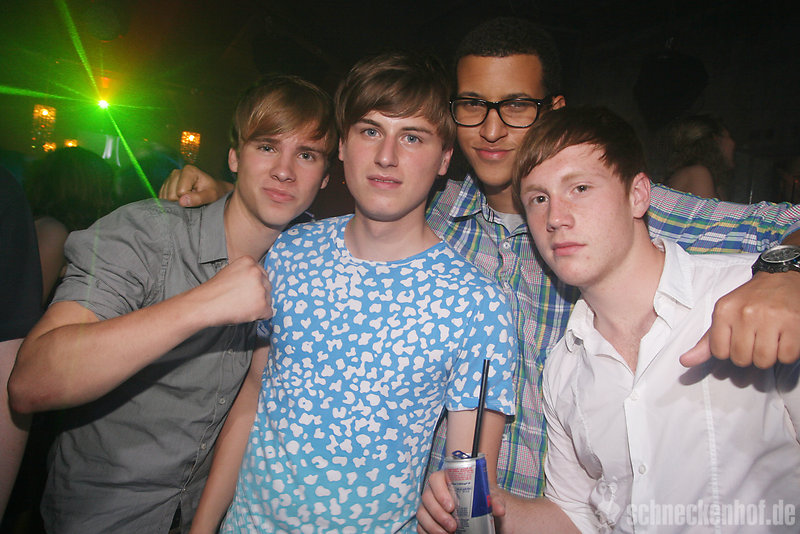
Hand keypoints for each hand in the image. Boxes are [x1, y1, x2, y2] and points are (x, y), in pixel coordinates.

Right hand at [159, 165, 232, 206]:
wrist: (213, 189)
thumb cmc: (214, 191)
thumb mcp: (211, 195)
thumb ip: (198, 198)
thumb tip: (182, 202)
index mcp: (188, 171)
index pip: (181, 192)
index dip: (190, 198)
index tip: (198, 196)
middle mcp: (177, 172)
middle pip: (171, 195)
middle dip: (182, 200)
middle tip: (193, 197)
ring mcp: (170, 178)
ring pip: (165, 197)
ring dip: (177, 201)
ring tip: (188, 197)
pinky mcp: (166, 184)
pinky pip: (162, 197)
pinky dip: (171, 201)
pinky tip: (181, 198)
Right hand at [193, 256, 271, 325]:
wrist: (204, 305)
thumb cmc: (214, 291)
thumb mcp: (230, 272)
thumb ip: (246, 274)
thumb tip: (259, 283)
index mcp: (249, 261)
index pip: (262, 275)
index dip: (254, 286)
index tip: (244, 291)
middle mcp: (257, 272)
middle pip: (267, 286)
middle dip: (258, 295)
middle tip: (241, 300)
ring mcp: (260, 288)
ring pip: (268, 300)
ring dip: (258, 306)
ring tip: (240, 306)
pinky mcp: (262, 304)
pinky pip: (268, 313)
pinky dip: (259, 317)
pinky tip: (245, 313)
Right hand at [417, 472, 505, 533]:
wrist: (479, 510)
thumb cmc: (481, 498)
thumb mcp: (489, 497)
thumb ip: (494, 500)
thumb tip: (500, 509)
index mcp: (446, 478)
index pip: (435, 479)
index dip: (440, 492)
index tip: (451, 506)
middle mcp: (434, 490)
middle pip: (427, 498)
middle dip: (438, 514)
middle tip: (453, 526)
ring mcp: (429, 505)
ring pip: (422, 513)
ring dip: (433, 525)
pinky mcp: (427, 518)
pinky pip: (420, 526)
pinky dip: (428, 532)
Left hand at [680, 271, 799, 367]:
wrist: (781, 279)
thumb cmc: (750, 301)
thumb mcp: (724, 315)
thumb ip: (706, 341)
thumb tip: (685, 362)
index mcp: (724, 310)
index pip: (719, 353)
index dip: (730, 352)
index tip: (739, 340)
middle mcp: (745, 313)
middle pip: (742, 359)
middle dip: (750, 355)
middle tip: (757, 339)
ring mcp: (771, 318)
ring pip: (764, 361)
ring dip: (769, 356)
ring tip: (771, 339)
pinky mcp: (794, 324)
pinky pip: (787, 357)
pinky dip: (787, 354)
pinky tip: (785, 338)